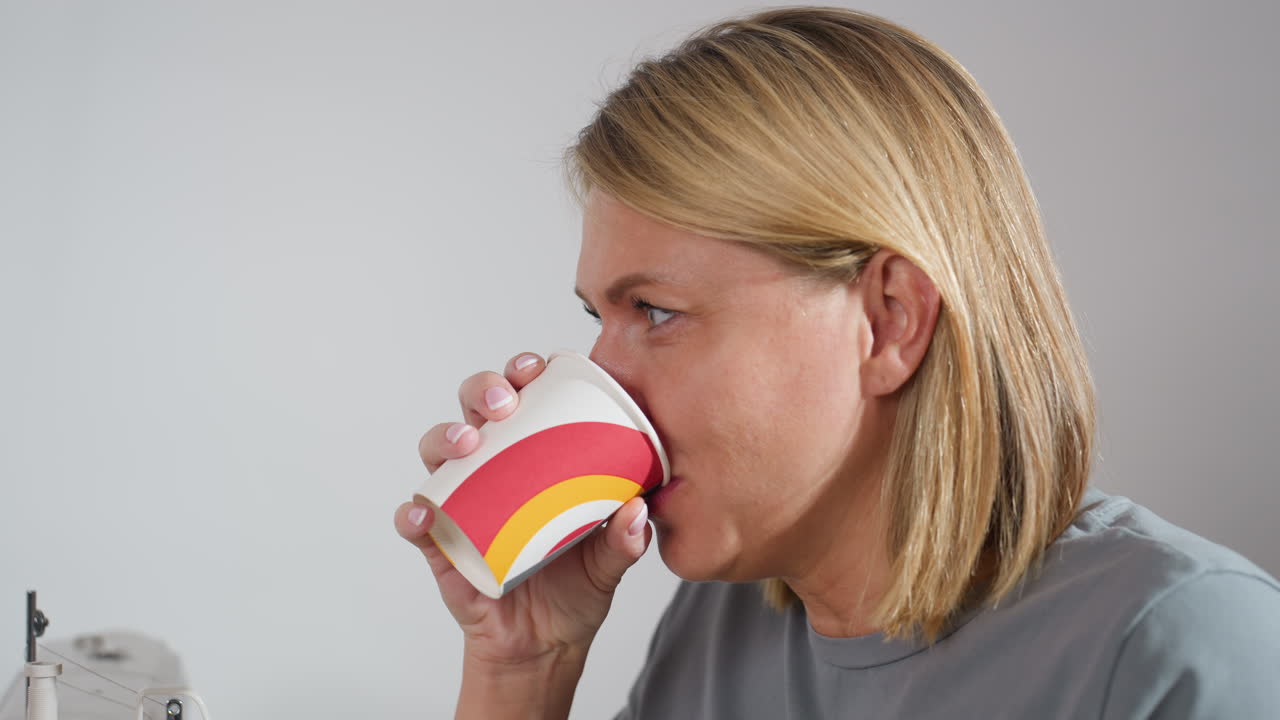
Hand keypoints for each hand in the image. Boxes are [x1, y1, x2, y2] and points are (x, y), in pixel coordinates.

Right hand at [393, 352, 652, 666]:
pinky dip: (412, 514)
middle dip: (484, 389)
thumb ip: (625, 541)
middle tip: (503, 403)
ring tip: (467, 444)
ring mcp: (463, 500)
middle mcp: (494, 465)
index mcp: (536, 454)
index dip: (523, 371)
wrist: (545, 644)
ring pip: (439, 449)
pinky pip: (415, 521)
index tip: (537, 368)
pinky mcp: (441, 543)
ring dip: (446, 435)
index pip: (525, 396)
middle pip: (476, 407)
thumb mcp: (610, 563)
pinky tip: (423, 514)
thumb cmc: (576, 586)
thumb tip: (637, 511)